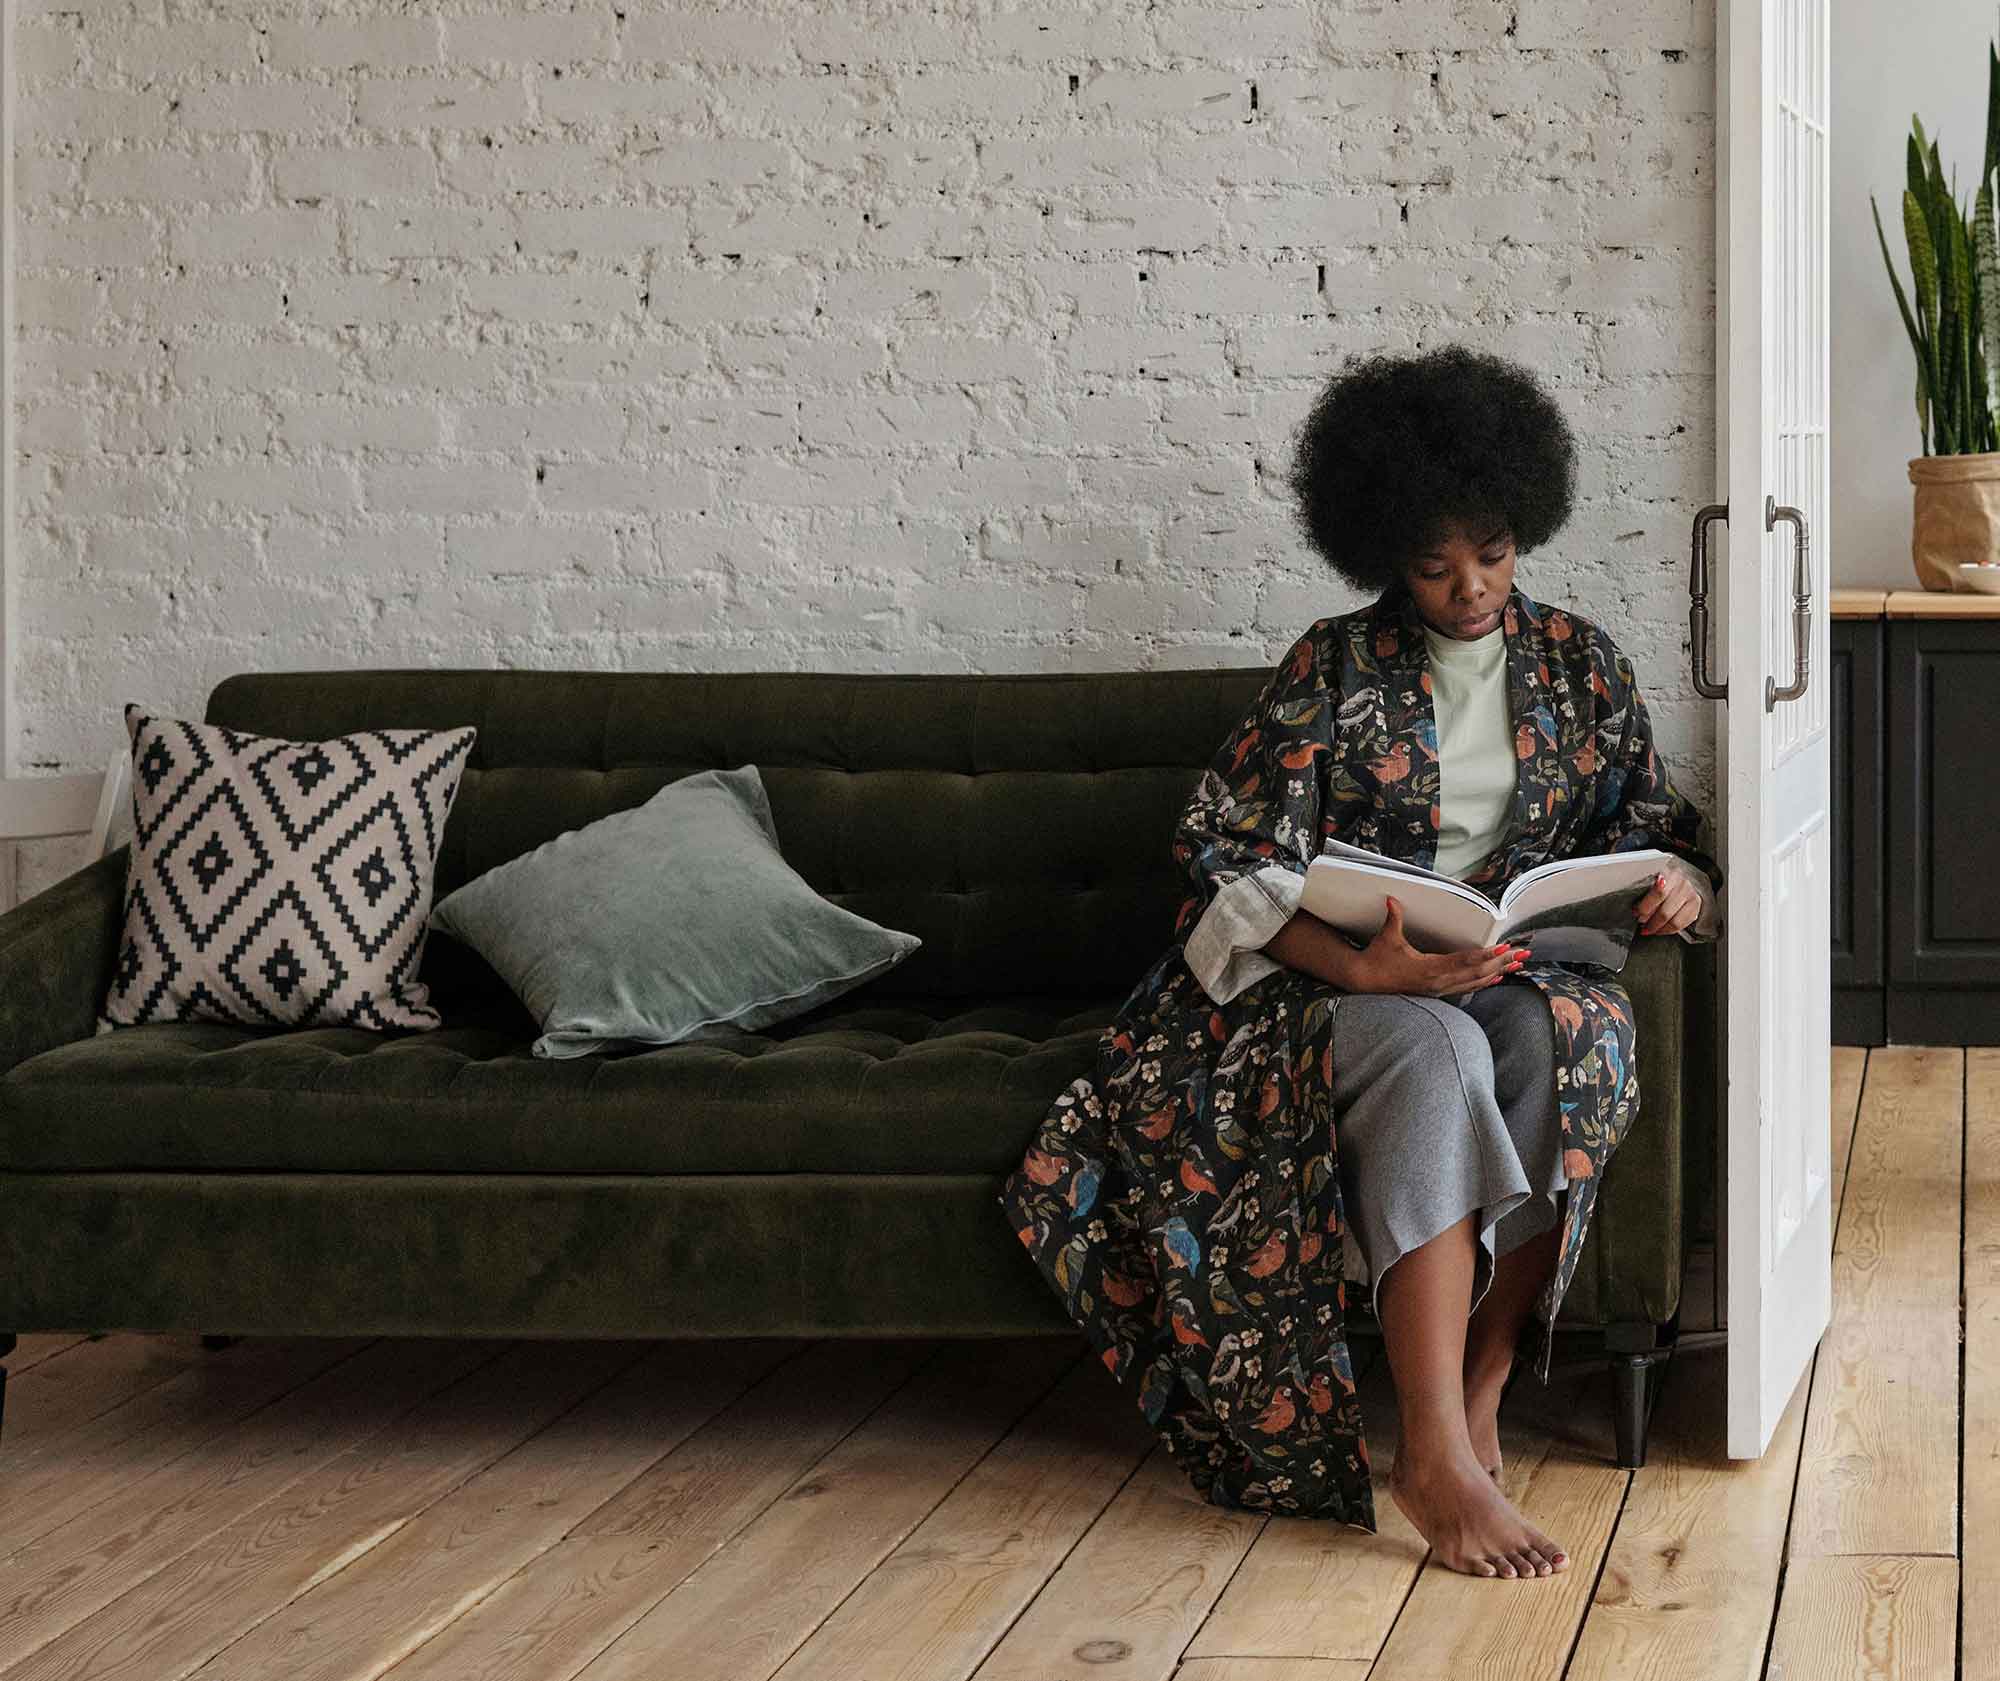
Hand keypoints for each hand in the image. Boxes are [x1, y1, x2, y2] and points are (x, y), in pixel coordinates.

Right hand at [1345, 896, 1528, 995]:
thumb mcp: (1387, 937)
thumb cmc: (1377, 959)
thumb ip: (1393, 918)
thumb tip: (1393, 900)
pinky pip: (1468, 987)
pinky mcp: (1439, 991)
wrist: (1365, 982)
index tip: (1503, 948)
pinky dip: (1485, 981)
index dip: (1485, 955)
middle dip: (1502, 963)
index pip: (1464, 961)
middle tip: (1522, 953)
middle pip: (1478, 973)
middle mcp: (1439, 982)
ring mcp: (1440, 989)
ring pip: (1476, 981)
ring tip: (1517, 963)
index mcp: (1429, 969)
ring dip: (1498, 972)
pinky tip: (1497, 976)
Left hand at [1633, 866, 1700, 935]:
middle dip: (1650, 921)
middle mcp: (1682, 884)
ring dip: (1658, 928)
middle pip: (1665, 911)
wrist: (1680, 879)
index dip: (1645, 907)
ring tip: (1648, 929)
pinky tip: (1659, 930)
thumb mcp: (1650, 879)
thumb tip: (1636, 911)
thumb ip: (1645, 891)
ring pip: (1674, 921)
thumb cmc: (1660, 881)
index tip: (1636, 912)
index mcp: (1669, 874)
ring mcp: (1691, 895)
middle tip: (1640, 922)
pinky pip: (1681, 925)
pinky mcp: (1696, 906)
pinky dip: (1667, 930)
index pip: (1658, 893)